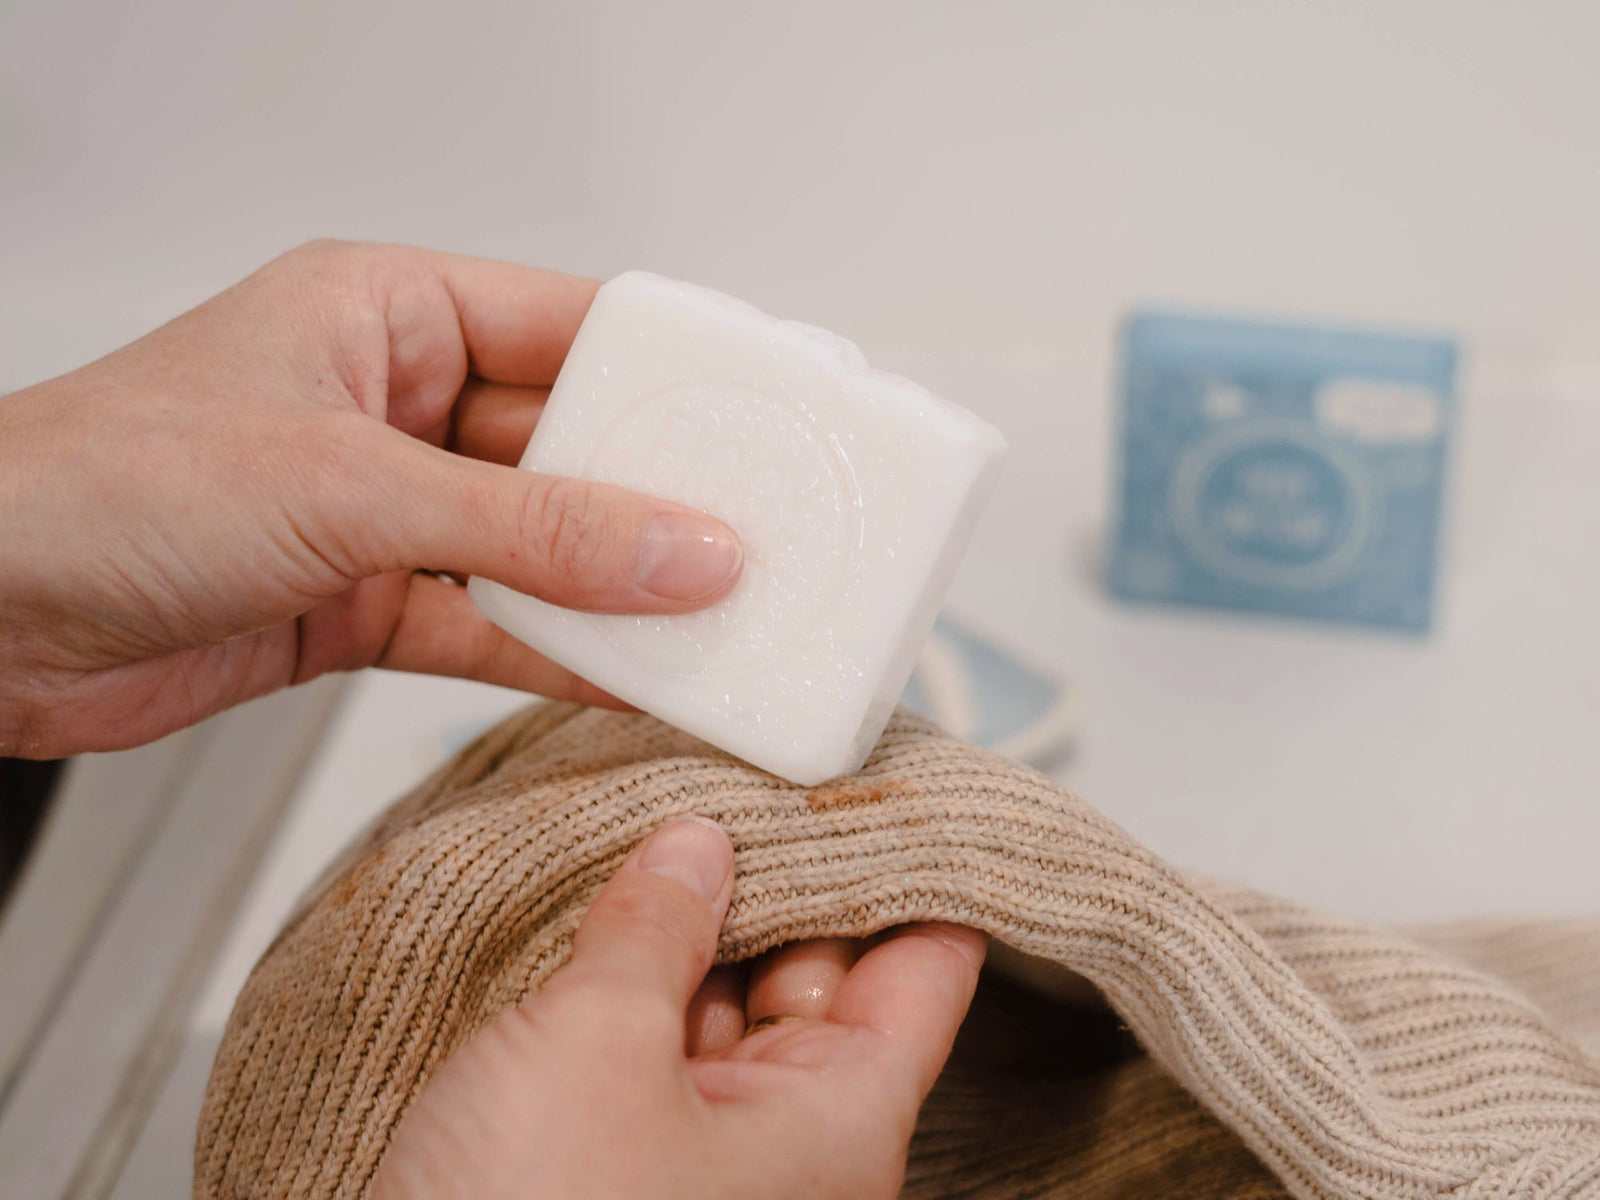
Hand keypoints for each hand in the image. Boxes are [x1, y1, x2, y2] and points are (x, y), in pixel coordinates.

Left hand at [0, 242, 743, 756]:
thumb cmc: (102, 483)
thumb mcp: (348, 487)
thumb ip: (529, 531)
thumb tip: (683, 547)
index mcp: (388, 312)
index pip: (569, 326)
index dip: (673, 373)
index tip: (765, 419)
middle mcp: (395, 405)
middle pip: (568, 448)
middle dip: (660, 500)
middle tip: (760, 540)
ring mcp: (385, 509)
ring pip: (537, 548)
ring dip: (617, 592)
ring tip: (718, 622)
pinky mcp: (364, 602)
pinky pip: (489, 627)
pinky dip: (556, 658)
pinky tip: (630, 679)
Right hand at [371, 819, 984, 1199]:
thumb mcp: (594, 1042)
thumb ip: (656, 926)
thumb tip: (694, 850)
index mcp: (841, 1125)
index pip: (928, 970)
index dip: (917, 869)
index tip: (889, 787)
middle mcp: (795, 1150)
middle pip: (827, 978)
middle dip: (783, 882)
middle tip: (740, 784)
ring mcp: (711, 1164)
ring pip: (737, 1013)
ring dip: (701, 931)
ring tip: (662, 832)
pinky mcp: (631, 1171)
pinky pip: (665, 1057)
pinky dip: (645, 987)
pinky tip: (612, 919)